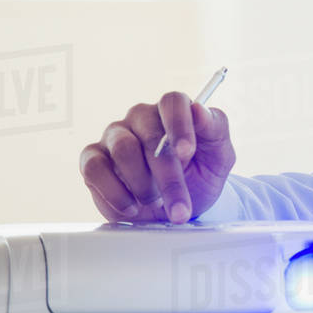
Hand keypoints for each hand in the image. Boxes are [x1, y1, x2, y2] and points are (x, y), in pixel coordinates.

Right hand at [79, 93, 235, 223]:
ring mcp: (115, 137)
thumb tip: (199, 109)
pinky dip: (115, 192)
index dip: (180, 124)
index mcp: (173, 111)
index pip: (172, 101)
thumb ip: (215, 129)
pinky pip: (94, 168)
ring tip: (157, 202)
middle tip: (179, 204)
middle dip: (168, 174)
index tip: (188, 152)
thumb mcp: (219, 157)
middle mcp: (141, 118)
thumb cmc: (200, 177)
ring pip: (123, 150)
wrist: (179, 211)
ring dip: (144, 185)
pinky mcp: (93, 159)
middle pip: (149, 135)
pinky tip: (132, 206)